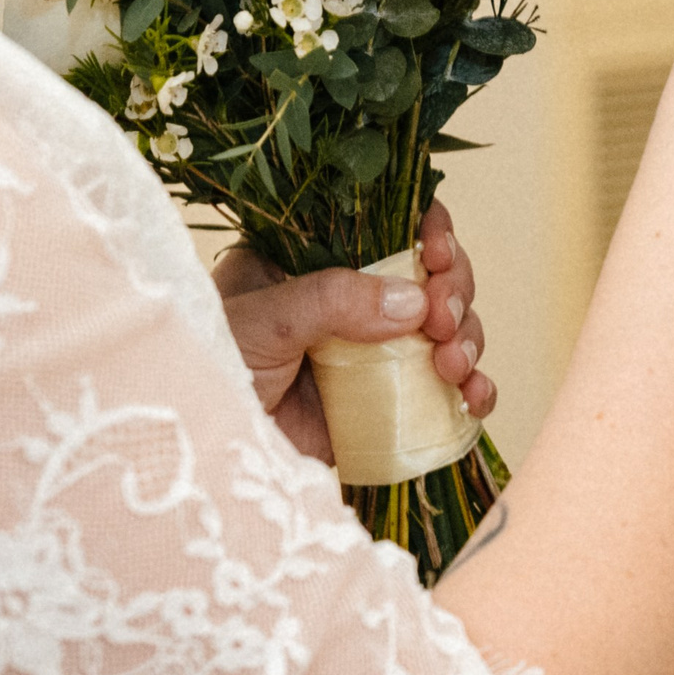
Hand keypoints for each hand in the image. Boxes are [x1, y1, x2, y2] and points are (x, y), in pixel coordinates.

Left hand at [213, 199, 495, 463]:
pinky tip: (473, 400)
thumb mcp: (262, 321)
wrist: (200, 453)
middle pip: (433, 272)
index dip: (429, 230)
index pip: (390, 221)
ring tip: (454, 368)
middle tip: (444, 323)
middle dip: (454, 292)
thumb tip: (413, 301)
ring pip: (449, 328)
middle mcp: (352, 297)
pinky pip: (444, 390)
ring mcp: (373, 351)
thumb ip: (332, 301)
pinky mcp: (385, 404)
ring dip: (468, 341)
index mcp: (317, 256)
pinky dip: (472, 391)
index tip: (437, 256)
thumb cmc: (207, 370)